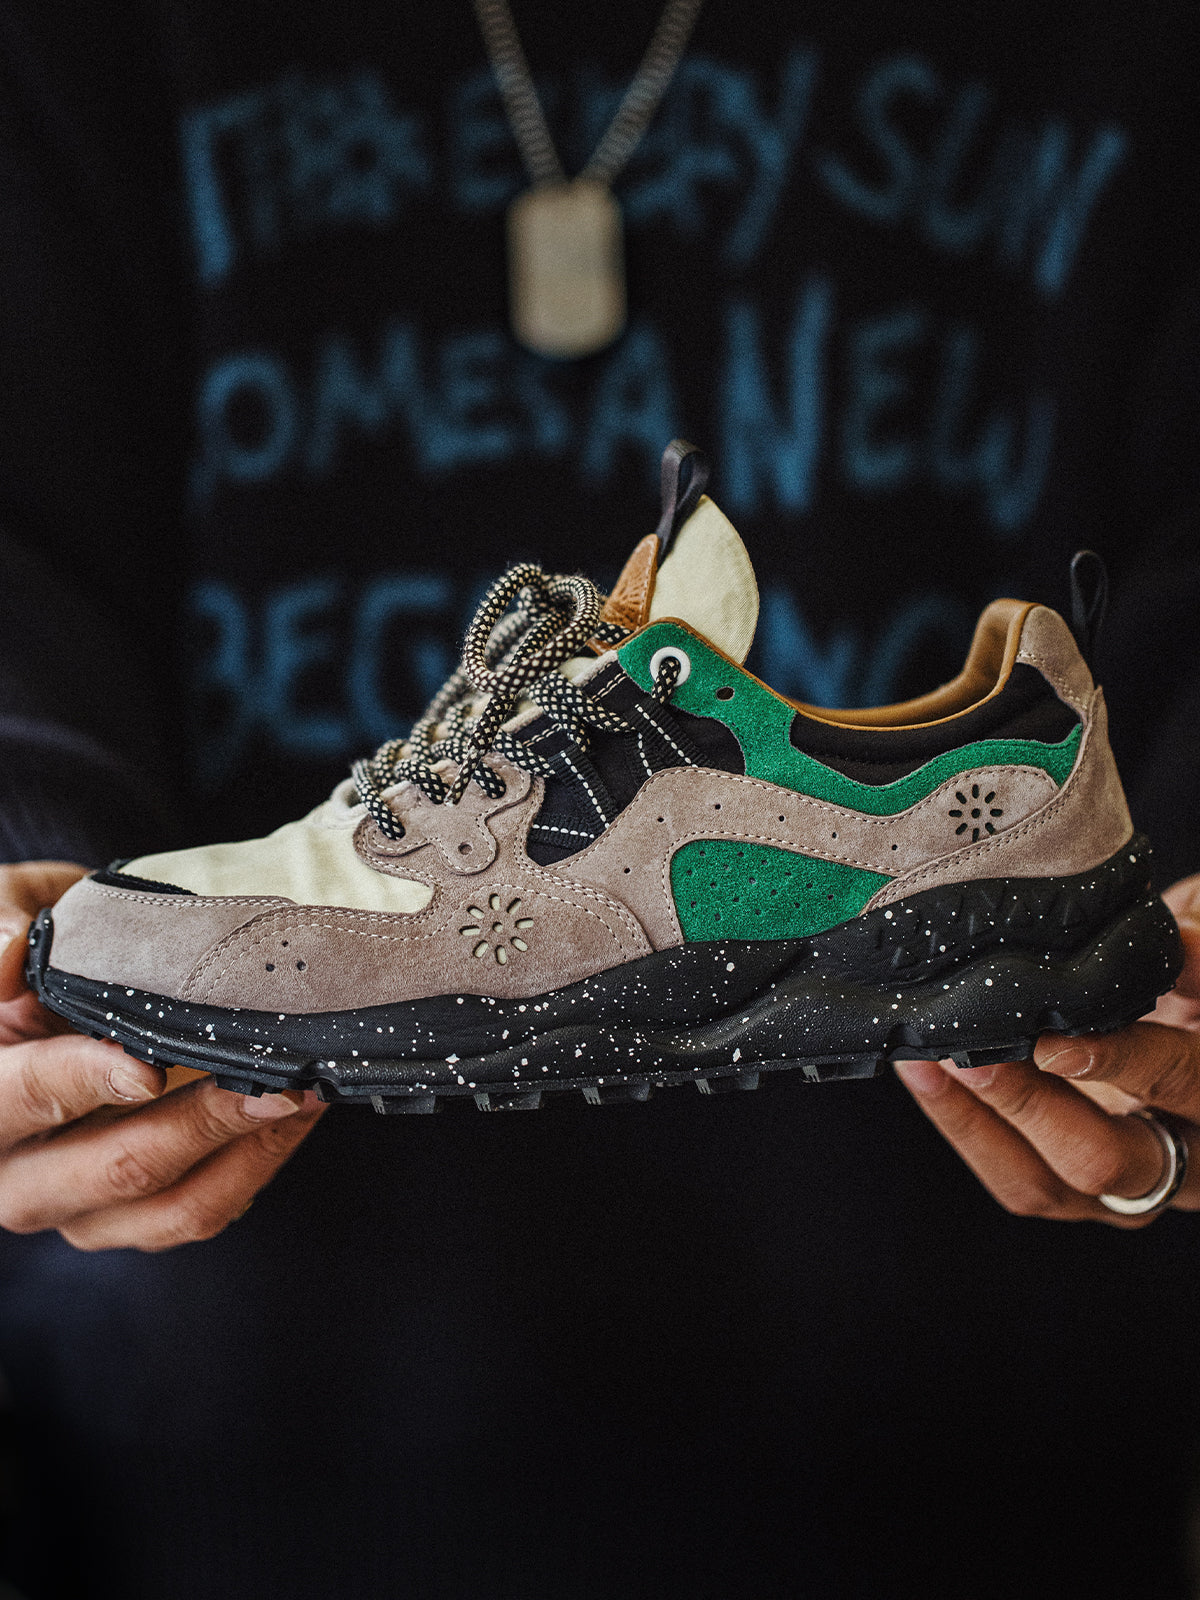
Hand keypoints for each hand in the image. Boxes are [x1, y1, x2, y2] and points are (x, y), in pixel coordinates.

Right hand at [0, 861, 323, 1250]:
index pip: (24, 1096)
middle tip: (275, 1083)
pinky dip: (260, 1166)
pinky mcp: (132, 1219)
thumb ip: (1, 924)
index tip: (147, 1068)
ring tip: (304, 1093)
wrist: (50, 989)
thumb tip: (9, 959)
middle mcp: (18, 1174)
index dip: (85, 1082)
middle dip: (206, 1125)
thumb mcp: (6, 905)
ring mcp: (80, 1209)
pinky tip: (299, 1113)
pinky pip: (204, 1210)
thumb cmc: (31, 949)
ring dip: (252, 1151)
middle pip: (119, 1168)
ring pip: (174, 1207)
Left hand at [895, 874, 1199, 1225]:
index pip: (1179, 1081)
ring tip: (924, 1060)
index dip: (1122, 1061)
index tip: (1055, 1038)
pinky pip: (1013, 1175)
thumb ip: (1194, 957)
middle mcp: (1182, 1159)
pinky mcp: (1071, 1187)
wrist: (1193, 1025)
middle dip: (1028, 1105)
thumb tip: (1168, 935)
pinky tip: (920, 1070)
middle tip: (973, 1055)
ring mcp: (1121, 1184)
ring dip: (975, 1120)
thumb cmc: (1196, 990)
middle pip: (1103, 1159)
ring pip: (1045, 1183)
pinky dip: (961, 1125)